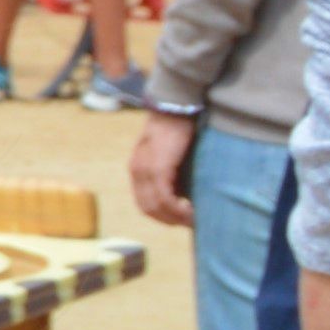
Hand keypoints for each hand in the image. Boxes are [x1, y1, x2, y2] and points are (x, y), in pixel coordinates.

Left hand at [125, 108, 198, 229]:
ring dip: (174, 217)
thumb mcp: (172, 153)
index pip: (144, 201)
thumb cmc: (180, 128)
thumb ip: (173, 172)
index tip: (180, 220)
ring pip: (155, 206)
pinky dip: (176, 208)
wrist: (176, 106)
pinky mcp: (157, 167)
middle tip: (189, 224)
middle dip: (169, 220)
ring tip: (193, 220)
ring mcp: (144, 170)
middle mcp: (136, 171)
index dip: (161, 215)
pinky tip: (190, 211)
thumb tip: (188, 193)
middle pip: (147, 208)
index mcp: (138, 168)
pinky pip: (163, 197)